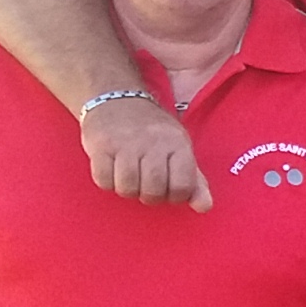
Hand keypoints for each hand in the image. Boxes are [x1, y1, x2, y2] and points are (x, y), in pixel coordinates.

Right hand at [85, 96, 212, 210]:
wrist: (117, 99)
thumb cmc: (152, 132)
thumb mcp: (179, 150)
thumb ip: (194, 182)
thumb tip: (204, 207)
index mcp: (177, 144)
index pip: (182, 187)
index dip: (175, 196)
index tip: (168, 187)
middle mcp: (153, 142)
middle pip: (153, 192)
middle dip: (149, 196)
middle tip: (145, 182)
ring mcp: (126, 143)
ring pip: (127, 189)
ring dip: (127, 189)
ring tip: (129, 175)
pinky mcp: (101, 145)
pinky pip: (104, 181)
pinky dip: (107, 181)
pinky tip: (112, 168)